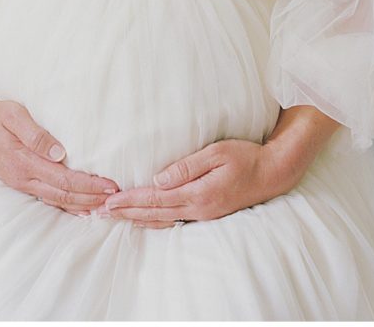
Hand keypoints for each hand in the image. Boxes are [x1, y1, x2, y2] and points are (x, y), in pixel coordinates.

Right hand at [0, 96, 119, 215]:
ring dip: (80, 205)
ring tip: (102, 207)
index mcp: (24, 163)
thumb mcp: (13, 115)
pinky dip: (65, 205)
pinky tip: (78, 209)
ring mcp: (20, 182)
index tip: (109, 185)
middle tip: (114, 199)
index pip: (63, 180)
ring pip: (55, 201)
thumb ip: (35, 134)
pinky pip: (46, 198)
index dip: (88, 185)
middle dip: (90, 199)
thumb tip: (59, 152)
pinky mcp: (20, 181)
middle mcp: (23, 178)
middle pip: (63, 196)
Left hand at [100, 138, 293, 228]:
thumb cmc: (245, 157)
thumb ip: (187, 167)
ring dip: (137, 219)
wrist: (272, 174)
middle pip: (155, 214)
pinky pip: (173, 220)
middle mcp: (198, 209)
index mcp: (198, 194)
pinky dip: (154, 220)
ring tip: (116, 217)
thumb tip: (158, 180)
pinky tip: (145, 219)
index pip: (156, 199)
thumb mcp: (217, 153)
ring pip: (162, 220)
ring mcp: (203, 215)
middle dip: (127, 213)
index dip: (131, 201)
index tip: (109, 201)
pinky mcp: (207, 214)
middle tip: (101, 213)